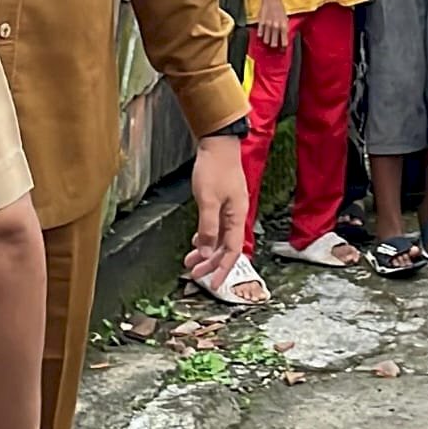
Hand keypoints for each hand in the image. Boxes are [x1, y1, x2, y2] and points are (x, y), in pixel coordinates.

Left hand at [184, 134, 245, 287]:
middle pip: (226, 247)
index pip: (233, 251)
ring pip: (220, 238)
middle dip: (211, 263)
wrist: (218, 143)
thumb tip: (208, 253)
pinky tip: (197, 240)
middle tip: (194, 274)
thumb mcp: (208, 200)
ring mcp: (230, 208)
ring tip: (190, 260)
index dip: (223, 269)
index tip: (214, 285)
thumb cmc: (214, 168)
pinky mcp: (223, 201)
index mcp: (237, 216)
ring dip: (206, 251)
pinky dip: (207, 237)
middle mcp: (236, 215)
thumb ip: (208, 228)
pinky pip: (216, 227)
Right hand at [256, 0, 289, 50]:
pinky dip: (261, 35)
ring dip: (267, 41)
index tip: (282, 48)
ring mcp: (267, 25)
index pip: (284, 41)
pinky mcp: (261, 22)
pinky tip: (262, 34)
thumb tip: (284, 35)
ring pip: (266, 40)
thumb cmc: (279, 7)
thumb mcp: (285, 17)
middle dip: (274, 45)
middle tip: (274, 45)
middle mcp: (276, 27)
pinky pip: (260, 33)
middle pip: (274, 43)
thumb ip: (284, 26)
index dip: (283, 46)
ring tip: (268, 40)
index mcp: (283, 25)